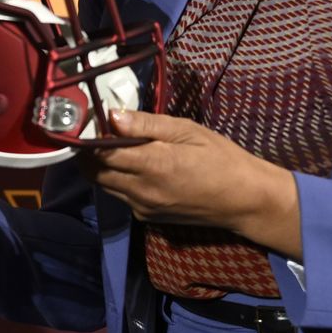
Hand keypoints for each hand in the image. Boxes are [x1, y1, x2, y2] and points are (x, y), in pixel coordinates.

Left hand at [88, 109, 301, 257]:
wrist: (244, 200)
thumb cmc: (220, 158)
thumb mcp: (187, 130)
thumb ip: (146, 125)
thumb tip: (112, 115)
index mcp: (153, 166)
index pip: (100, 153)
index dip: (88, 136)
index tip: (88, 120)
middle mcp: (141, 191)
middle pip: (93, 172)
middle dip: (87, 152)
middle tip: (96, 131)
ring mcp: (142, 208)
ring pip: (103, 185)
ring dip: (100, 166)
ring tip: (114, 145)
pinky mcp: (146, 217)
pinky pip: (119, 195)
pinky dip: (116, 179)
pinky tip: (132, 164)